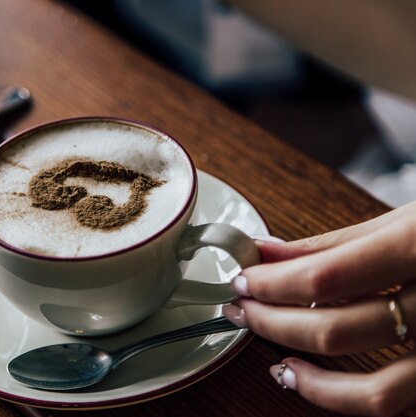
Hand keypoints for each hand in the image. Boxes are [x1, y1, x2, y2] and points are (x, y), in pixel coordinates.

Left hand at [224, 202, 415, 416]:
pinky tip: (321, 382)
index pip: (326, 276)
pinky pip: (402, 405)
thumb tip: (267, 252)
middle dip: (273, 321)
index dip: (271, 282)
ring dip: (309, 380)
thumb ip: (337, 242)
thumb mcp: (408, 219)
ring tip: (276, 363)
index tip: (241, 279)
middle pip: (337, 330)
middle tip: (242, 310)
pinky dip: (352, 401)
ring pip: (375, 393)